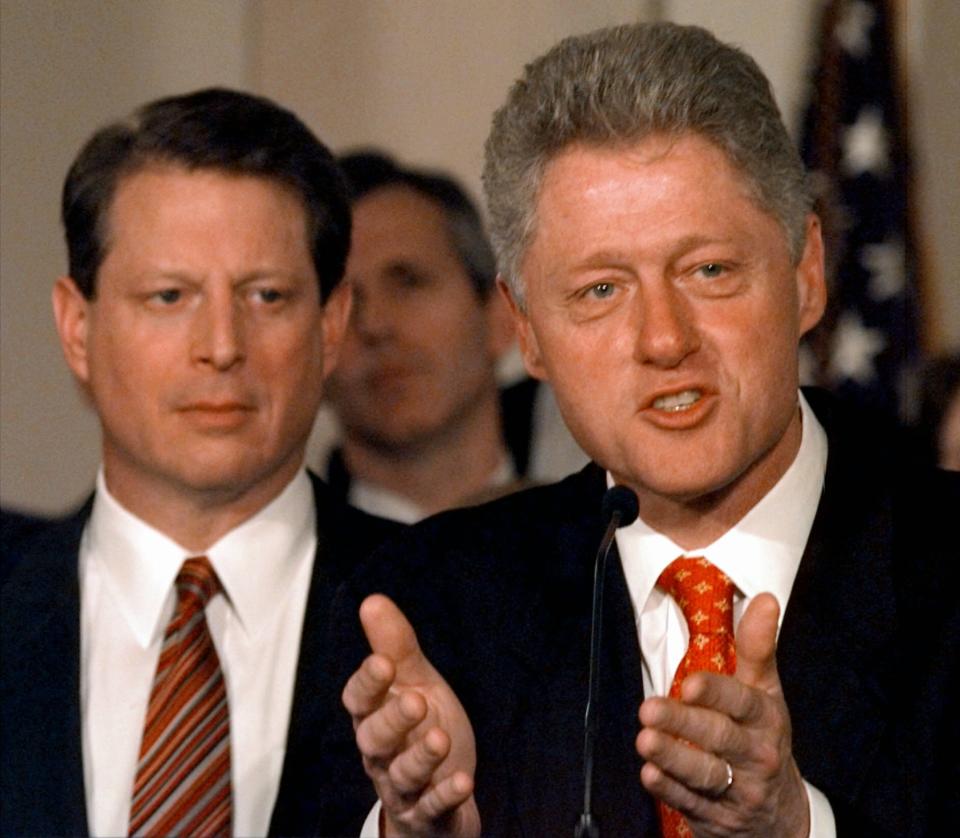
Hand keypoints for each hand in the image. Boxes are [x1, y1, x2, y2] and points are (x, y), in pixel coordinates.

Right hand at [342, 594, 480, 836]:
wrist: (442, 792)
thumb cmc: (421, 728)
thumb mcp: (414, 682)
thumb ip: (395, 645)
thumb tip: (372, 600)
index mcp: (375, 716)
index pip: (359, 700)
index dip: (368, 683)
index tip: (382, 662)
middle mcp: (382, 754)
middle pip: (375, 740)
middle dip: (393, 721)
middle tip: (416, 701)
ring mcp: (404, 787)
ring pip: (403, 776)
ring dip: (420, 758)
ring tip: (440, 738)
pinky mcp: (429, 814)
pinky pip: (433, 808)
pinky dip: (446, 797)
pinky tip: (462, 782)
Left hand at [635, 593, 809, 836]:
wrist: (781, 815)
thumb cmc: (762, 738)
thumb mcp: (766, 692)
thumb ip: (758, 647)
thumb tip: (765, 598)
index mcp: (766, 719)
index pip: (743, 703)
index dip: (717, 693)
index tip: (689, 684)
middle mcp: (756, 755)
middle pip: (720, 738)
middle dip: (684, 724)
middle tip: (649, 709)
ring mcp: (738, 790)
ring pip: (705, 774)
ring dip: (672, 758)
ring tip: (644, 741)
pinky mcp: (715, 817)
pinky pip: (690, 803)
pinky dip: (669, 790)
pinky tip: (649, 775)